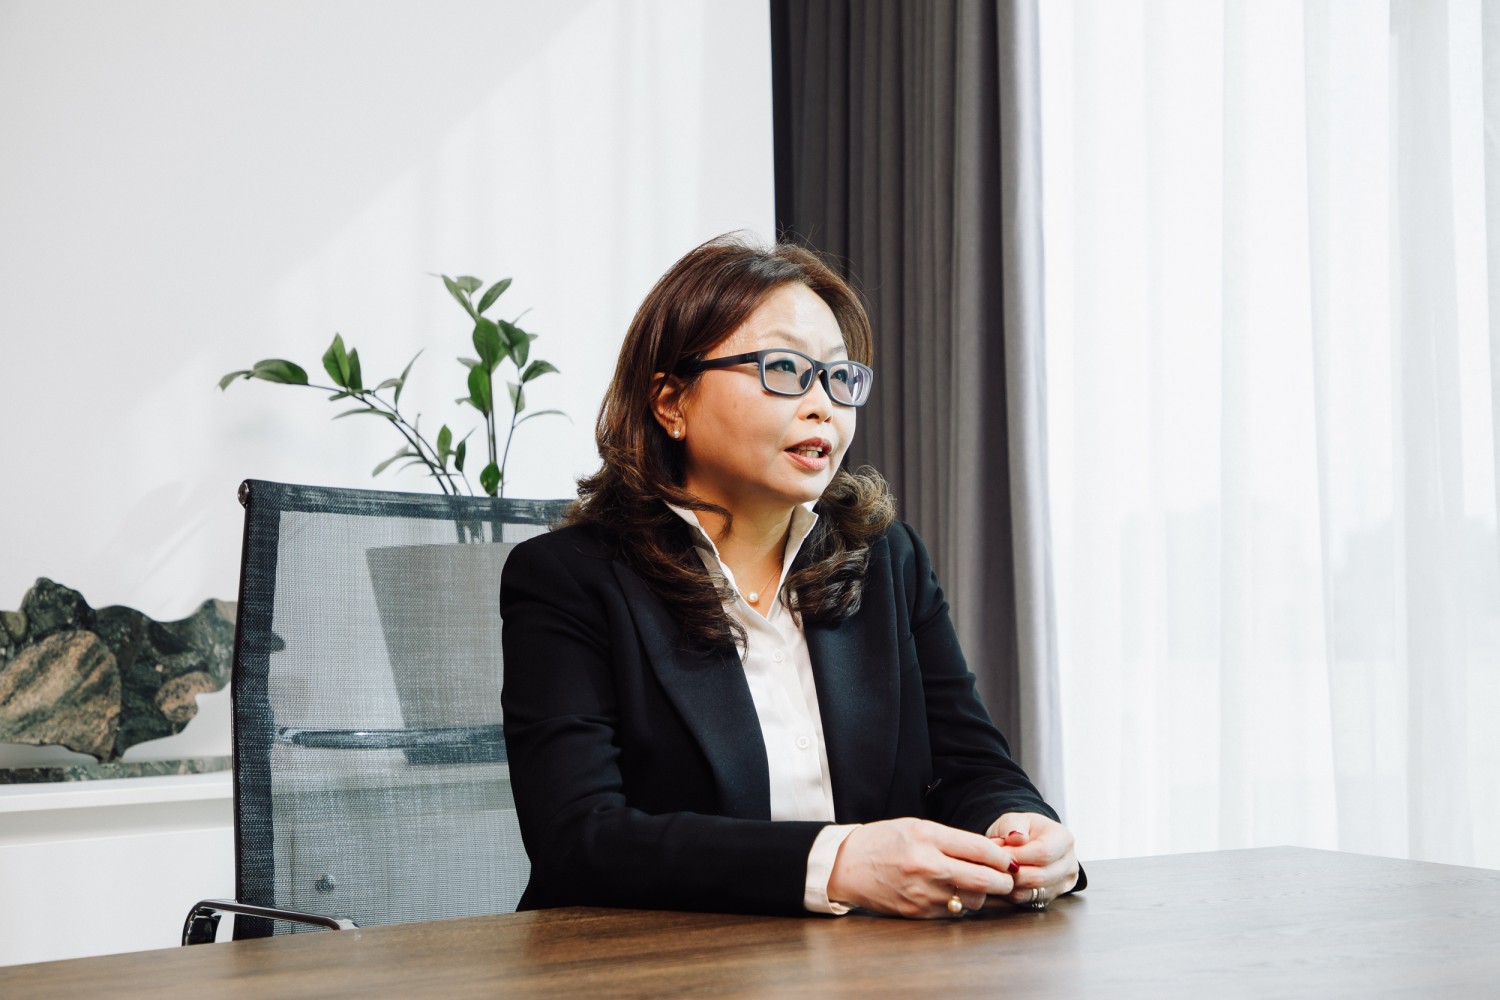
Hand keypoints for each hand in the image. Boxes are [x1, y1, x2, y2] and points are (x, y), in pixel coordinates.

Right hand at [826, 817, 1016, 918]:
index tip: (1008, 859)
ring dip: (981, 894)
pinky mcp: (917, 912)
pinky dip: (959, 903)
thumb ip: (952, 839)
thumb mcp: (917, 827)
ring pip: (971, 900)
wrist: (846, 865)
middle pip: (982, 879)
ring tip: (977, 885)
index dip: (1001, 856)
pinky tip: (954, 893)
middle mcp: (927, 865)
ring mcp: (922, 892)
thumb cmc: (883, 841)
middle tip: (1007, 878)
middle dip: (1003, 880)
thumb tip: (989, 851)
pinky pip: (952, 912)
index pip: (979, 849)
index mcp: (927, 837)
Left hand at [985, 812, 1079, 907]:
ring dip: (1011, 883)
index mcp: (1064, 839)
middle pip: (1040, 876)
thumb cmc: (1020, 829)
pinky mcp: (1051, 896)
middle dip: (1013, 872)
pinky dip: (1012, 892)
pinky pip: (1028, 900)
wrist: (1025, 842)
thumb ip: (1013, 826)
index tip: (1000, 853)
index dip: (1019, 855)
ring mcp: (1063, 883)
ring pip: (1034, 891)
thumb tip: (1016, 837)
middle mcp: (1069, 863)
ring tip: (998, 870)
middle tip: (994, 864)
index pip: (1044, 853)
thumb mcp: (1014, 819)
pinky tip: (1005, 879)